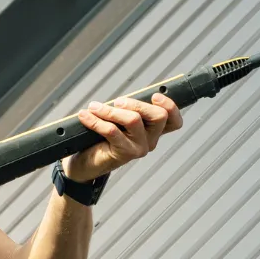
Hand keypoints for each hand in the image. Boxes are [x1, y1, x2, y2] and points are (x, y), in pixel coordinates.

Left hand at [65, 94, 184, 181]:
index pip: (174, 121)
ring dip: (110, 110)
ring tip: (94, 107)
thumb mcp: (119, 120)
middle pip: (159, 116)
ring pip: (134, 120)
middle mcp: (151, 140)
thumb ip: (127, 109)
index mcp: (153, 130)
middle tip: (117, 102)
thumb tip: (123, 98)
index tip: (155, 96)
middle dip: (136, 103)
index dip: (170, 106)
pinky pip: (112, 131)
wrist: (86, 162)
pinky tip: (85, 116)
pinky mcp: (124, 153)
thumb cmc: (103, 138)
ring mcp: (139, 148)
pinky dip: (95, 120)